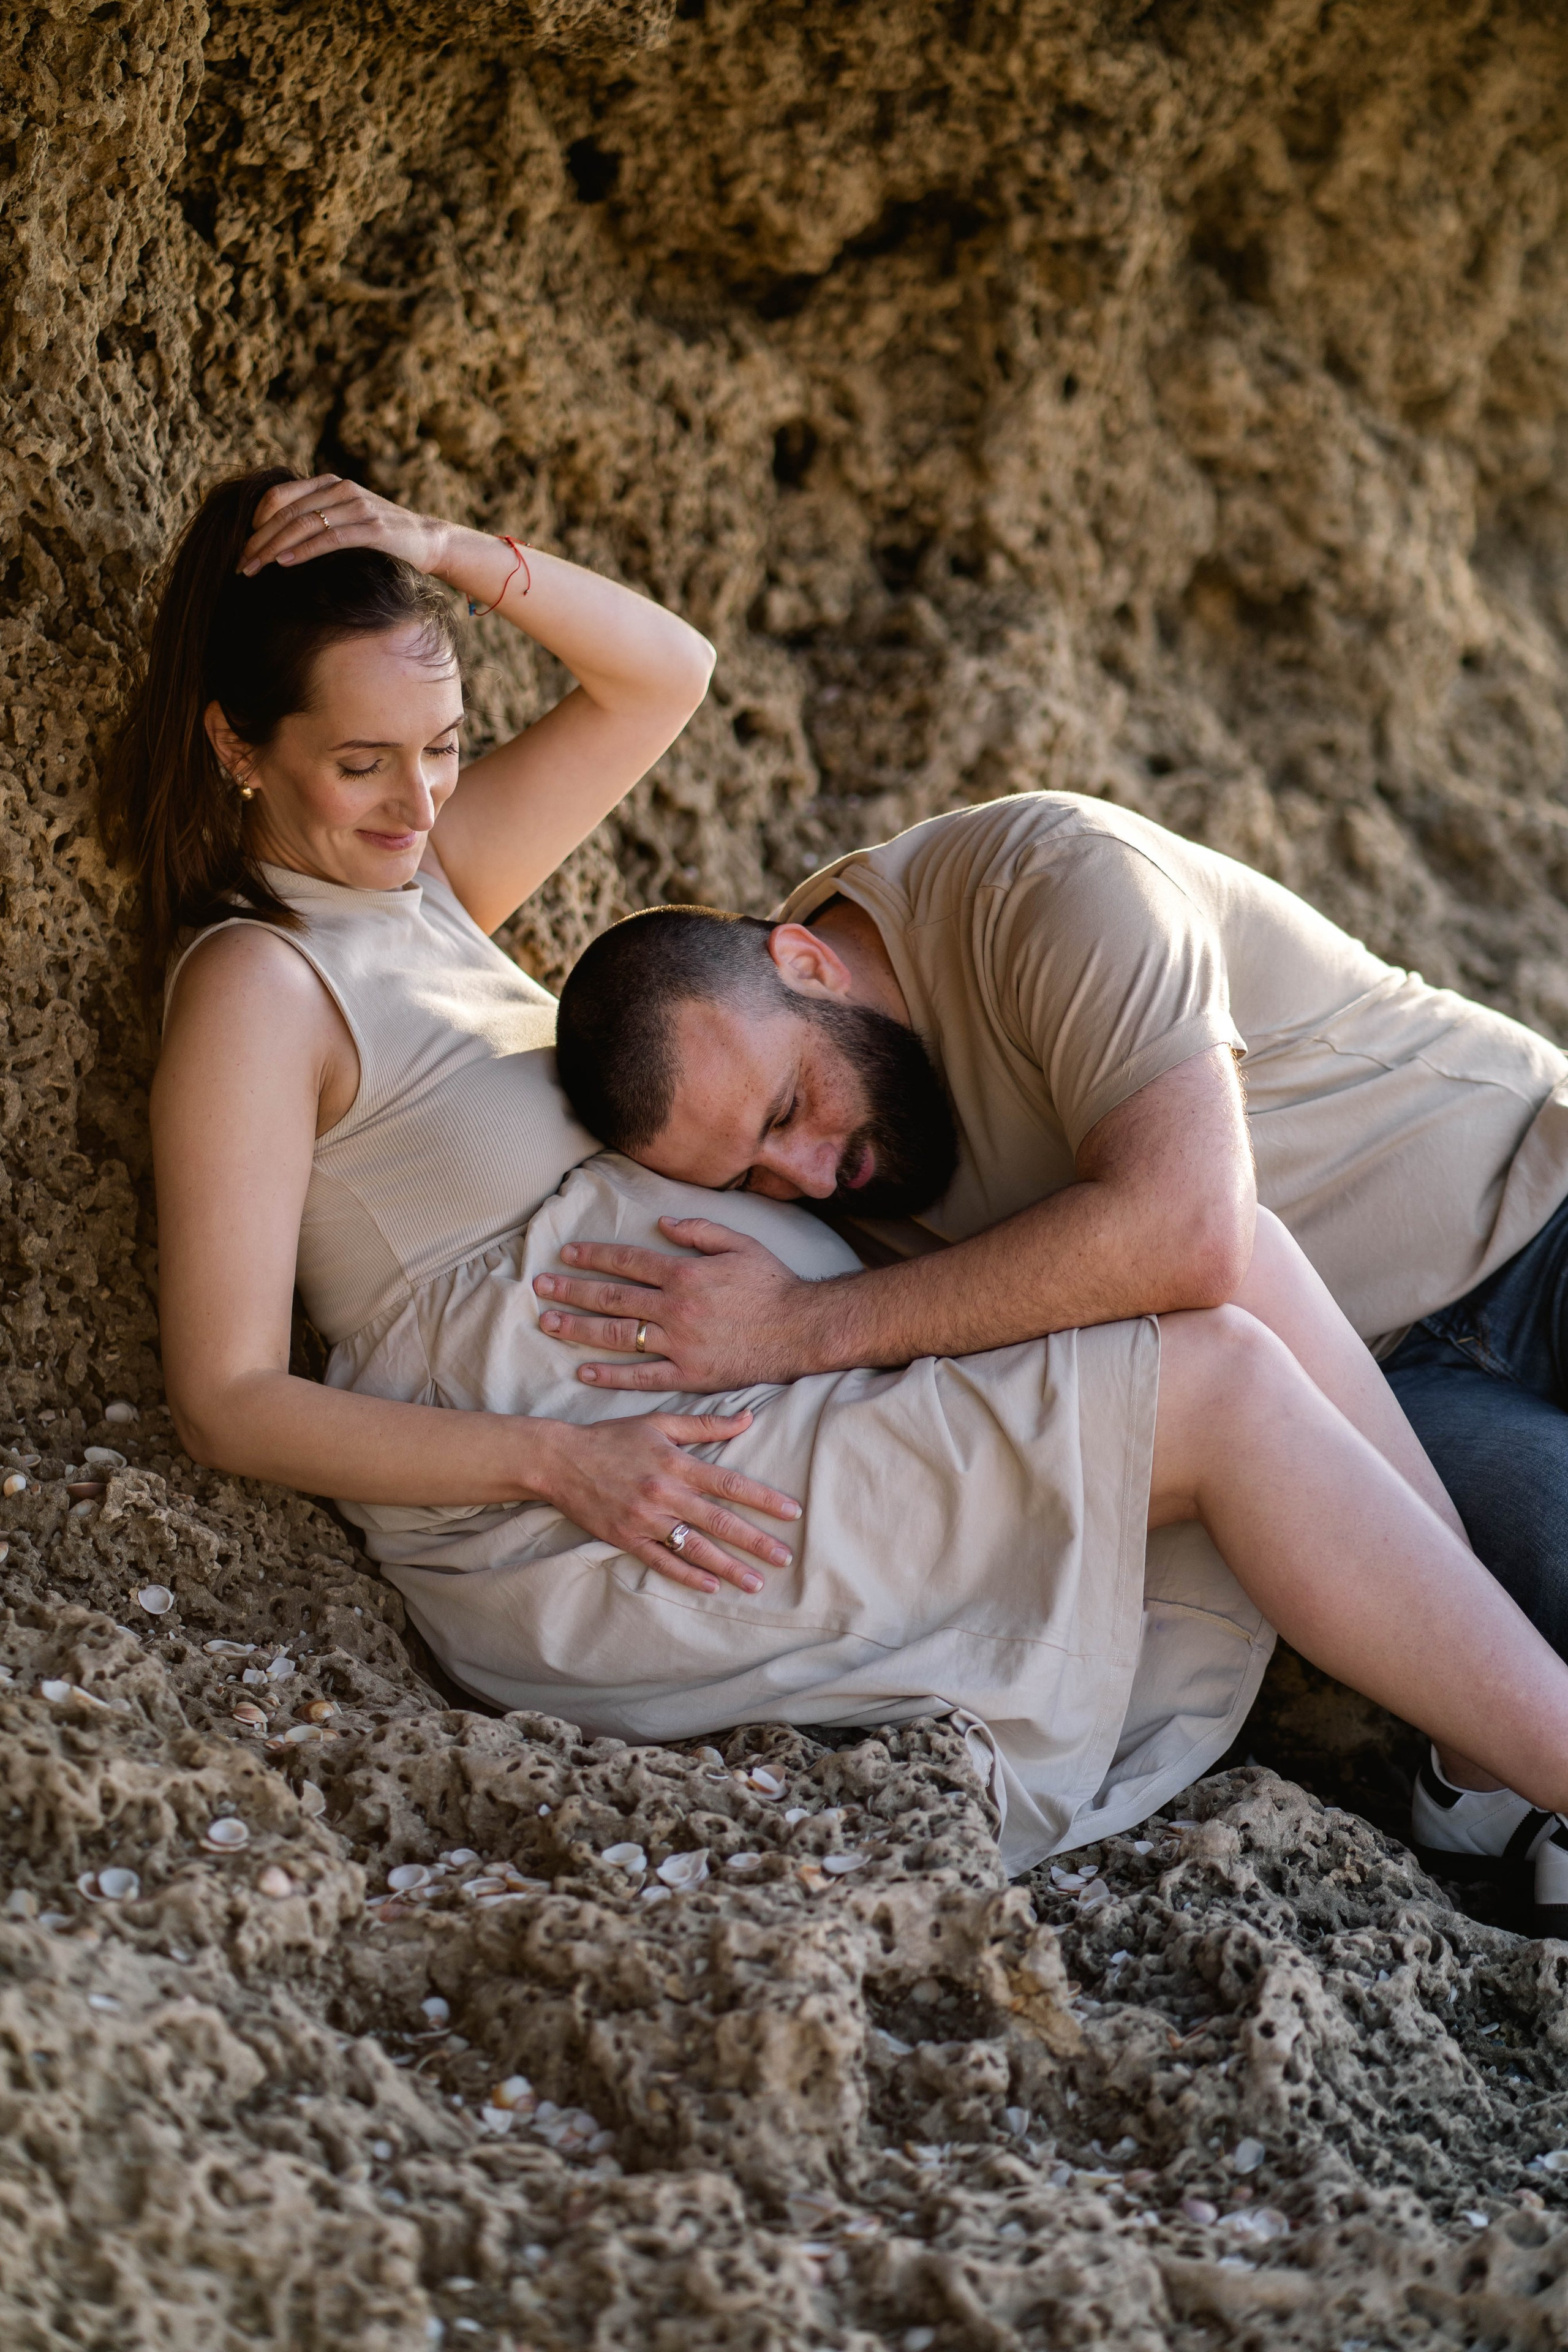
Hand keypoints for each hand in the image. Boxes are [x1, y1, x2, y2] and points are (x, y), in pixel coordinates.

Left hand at [239, 474, 448, 579]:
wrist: (427, 539)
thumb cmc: (380, 534)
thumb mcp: (345, 516)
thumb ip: (317, 515)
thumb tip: (276, 533)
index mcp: (329, 483)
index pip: (280, 495)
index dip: (256, 519)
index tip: (242, 544)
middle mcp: (341, 489)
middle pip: (287, 512)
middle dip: (259, 539)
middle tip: (240, 563)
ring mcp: (358, 507)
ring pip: (304, 524)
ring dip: (274, 547)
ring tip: (254, 567)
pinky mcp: (373, 528)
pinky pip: (330, 538)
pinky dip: (304, 551)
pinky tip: (284, 562)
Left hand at [533, 1218, 823, 1388]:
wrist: (802, 1329)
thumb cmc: (774, 1284)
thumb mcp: (741, 1243)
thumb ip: (699, 1231)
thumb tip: (662, 1222)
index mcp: (684, 1273)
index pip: (627, 1262)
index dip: (593, 1257)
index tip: (567, 1254)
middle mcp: (674, 1308)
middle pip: (611, 1297)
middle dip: (572, 1290)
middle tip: (542, 1287)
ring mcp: (679, 1343)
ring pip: (617, 1335)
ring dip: (578, 1329)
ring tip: (549, 1323)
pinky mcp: (689, 1374)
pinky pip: (641, 1376)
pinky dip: (611, 1375)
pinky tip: (584, 1370)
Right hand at [534, 1409, 799, 1595]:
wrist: (560, 1460)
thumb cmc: (612, 1438)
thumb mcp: (659, 1423)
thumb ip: (705, 1424)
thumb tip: (748, 1418)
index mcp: (676, 1464)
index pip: (730, 1484)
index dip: (764, 1499)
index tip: (791, 1512)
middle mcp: (665, 1494)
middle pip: (720, 1521)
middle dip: (756, 1541)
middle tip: (785, 1558)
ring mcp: (645, 1520)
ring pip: (695, 1547)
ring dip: (728, 1567)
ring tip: (755, 1583)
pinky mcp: (626, 1539)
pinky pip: (661, 1561)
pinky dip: (687, 1575)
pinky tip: (711, 1586)